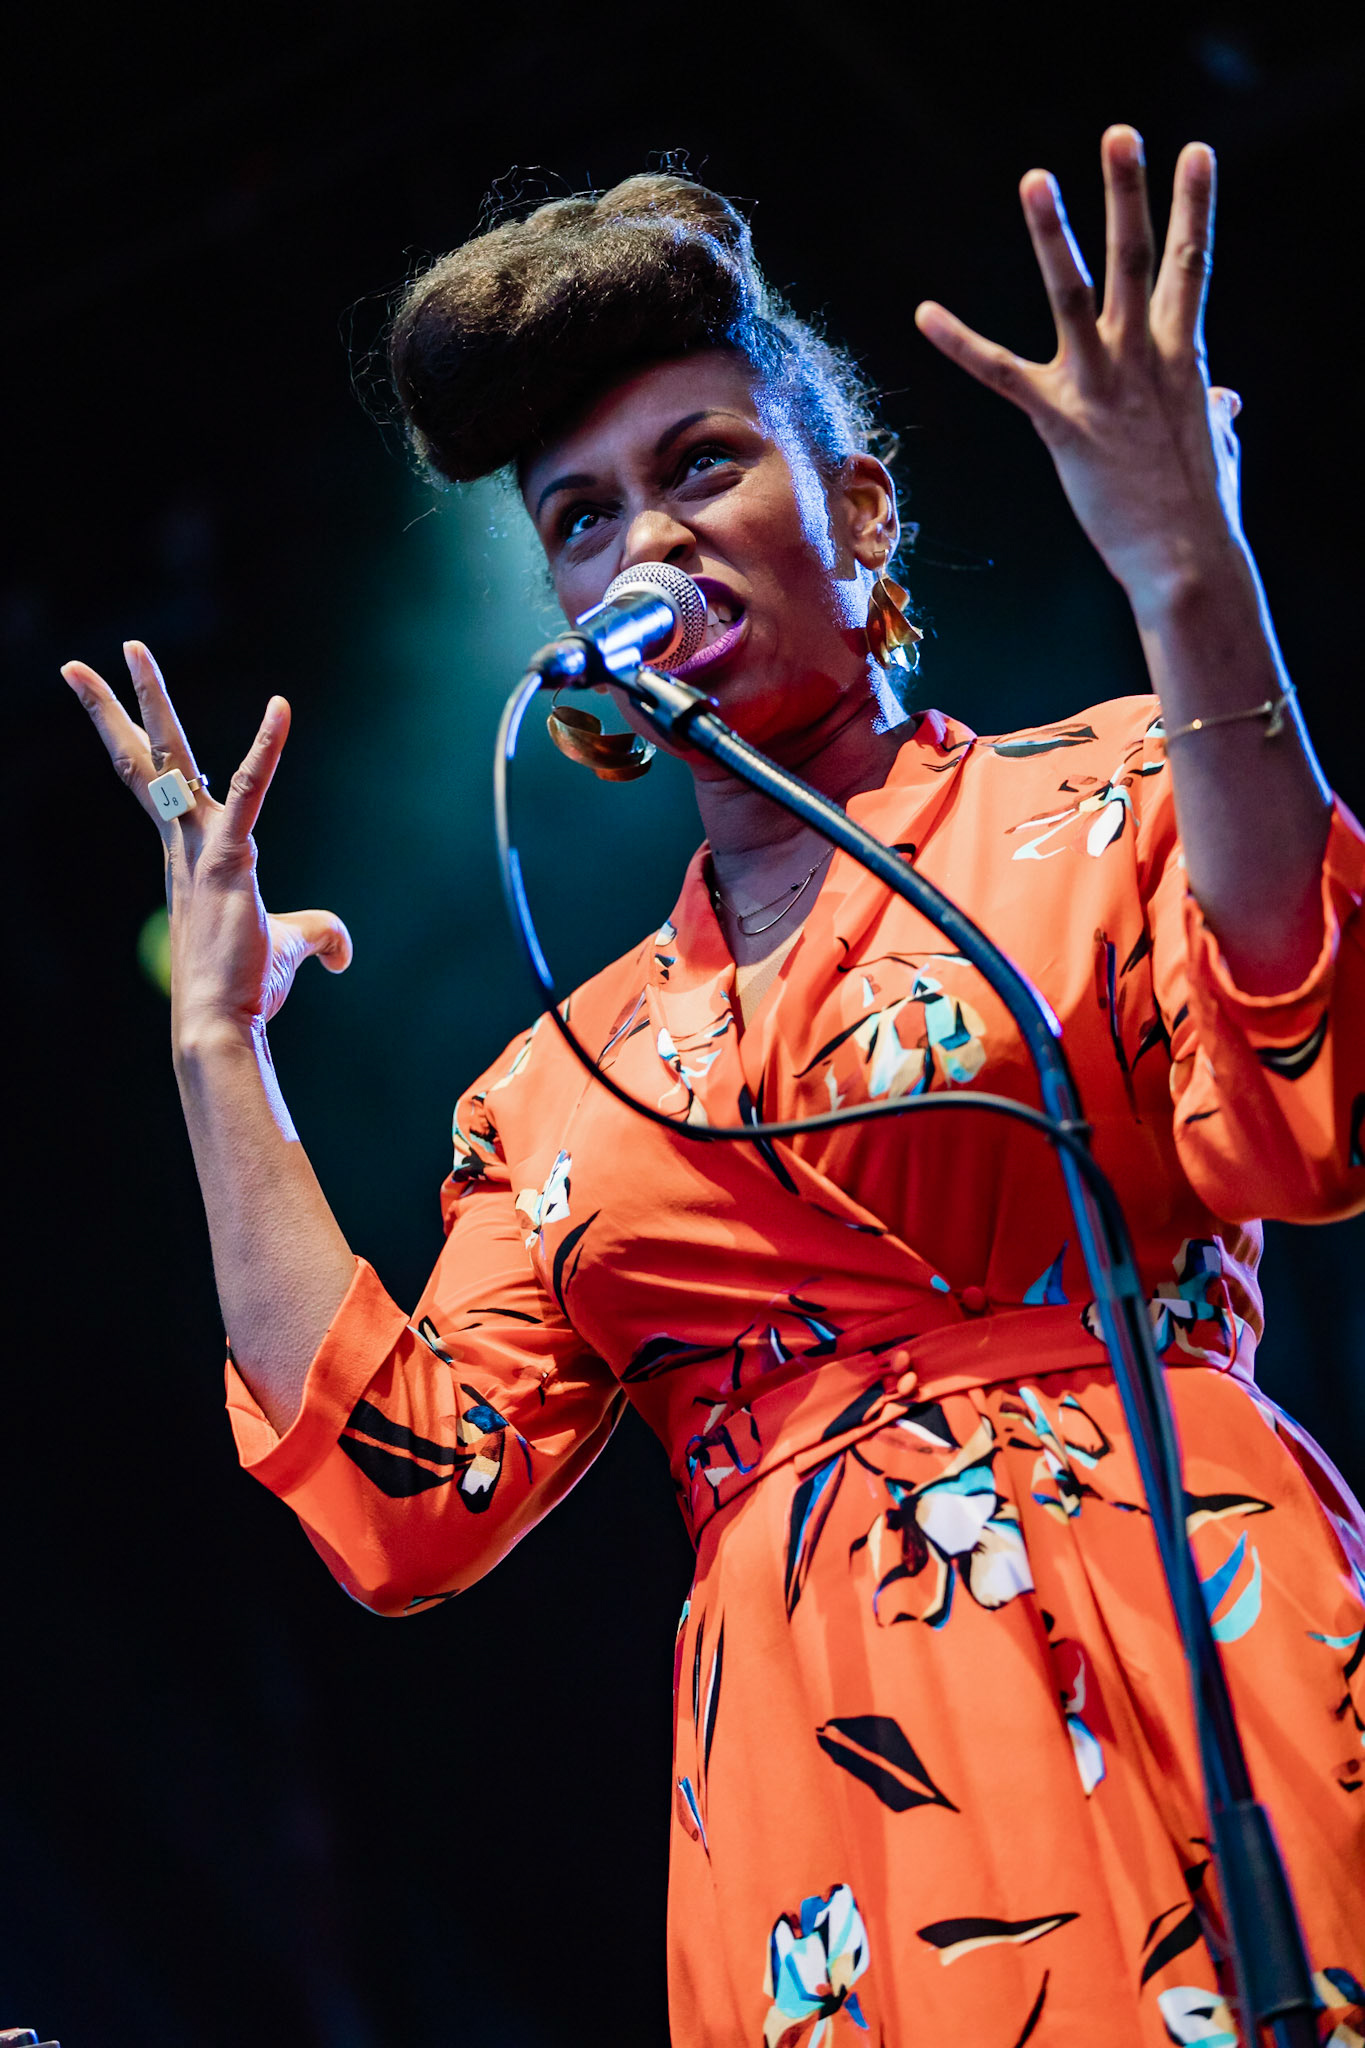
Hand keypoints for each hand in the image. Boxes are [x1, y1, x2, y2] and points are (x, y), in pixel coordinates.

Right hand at [62, 642, 351, 1037]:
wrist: (221, 1025)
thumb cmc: (246, 990)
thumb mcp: (287, 950)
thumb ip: (317, 936)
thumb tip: (341, 950)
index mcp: (188, 854)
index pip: (156, 786)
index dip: (130, 744)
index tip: (106, 706)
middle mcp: (181, 843)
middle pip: (143, 762)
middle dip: (114, 709)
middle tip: (79, 665)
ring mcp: (198, 848)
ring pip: (171, 760)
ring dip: (151, 701)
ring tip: (131, 648)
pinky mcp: (228, 860)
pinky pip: (249, 790)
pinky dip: (266, 748)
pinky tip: (281, 708)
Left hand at [915, 127, 1243, 614]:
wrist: (1186, 560)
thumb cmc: (1202, 510)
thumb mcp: (1216, 448)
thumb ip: (1217, 414)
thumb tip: (1227, 404)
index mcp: (1187, 356)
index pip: (1193, 263)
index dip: (1195, 204)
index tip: (1196, 152)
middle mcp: (1147, 357)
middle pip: (1140, 258)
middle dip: (1131, 192)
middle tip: (1122, 133)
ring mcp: (1103, 385)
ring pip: (1075, 293)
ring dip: (1055, 233)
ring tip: (1037, 178)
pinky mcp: (1062, 422)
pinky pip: (1001, 373)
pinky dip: (960, 342)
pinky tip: (924, 313)